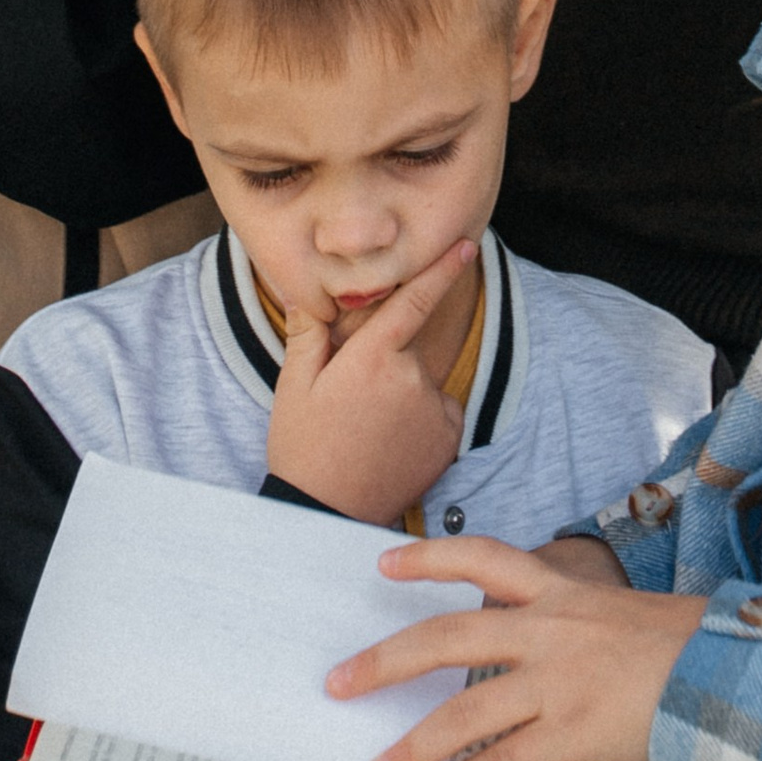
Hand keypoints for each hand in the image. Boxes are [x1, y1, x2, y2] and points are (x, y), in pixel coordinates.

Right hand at [266, 238, 476, 526]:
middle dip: (385, 359)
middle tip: (351, 399)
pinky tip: (390, 441)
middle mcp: (411, 378)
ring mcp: (434, 409)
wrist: (327, 515)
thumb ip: (309, 333)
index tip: (467, 245)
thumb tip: (310, 292)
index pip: (414, 300)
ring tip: (366, 427)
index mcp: (372, 357)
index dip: (442, 269)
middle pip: (407, 347)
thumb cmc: (304, 447)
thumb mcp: (294, 386)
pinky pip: (438, 409)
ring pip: (421, 379)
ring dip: (402, 389)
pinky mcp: (448, 438)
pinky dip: (420, 416)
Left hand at [329, 535, 711, 760]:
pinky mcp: (571, 733)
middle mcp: (547, 629)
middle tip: (338, 683)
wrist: (727, 672)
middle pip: (446, 637)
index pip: (482, 557)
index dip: (429, 559)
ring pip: (462, 712)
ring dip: (412, 746)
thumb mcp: (615, 610)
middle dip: (385, 662)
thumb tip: (522, 651)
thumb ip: (567, 623)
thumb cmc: (677, 643)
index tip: (383, 565)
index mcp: (558, 591)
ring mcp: (555, 682)